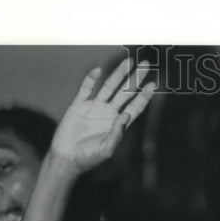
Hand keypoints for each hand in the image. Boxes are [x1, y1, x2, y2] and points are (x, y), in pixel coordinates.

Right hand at [48, 59, 156, 173]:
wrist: (66, 158)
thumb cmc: (88, 157)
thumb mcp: (107, 149)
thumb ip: (117, 133)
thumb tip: (126, 115)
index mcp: (118, 124)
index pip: (134, 106)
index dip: (144, 96)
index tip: (153, 85)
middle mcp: (108, 113)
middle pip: (125, 92)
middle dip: (135, 79)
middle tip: (146, 65)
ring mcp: (94, 107)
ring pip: (109, 87)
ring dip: (119, 74)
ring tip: (129, 61)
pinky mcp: (79, 105)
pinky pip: (86, 89)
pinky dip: (91, 79)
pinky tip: (98, 71)